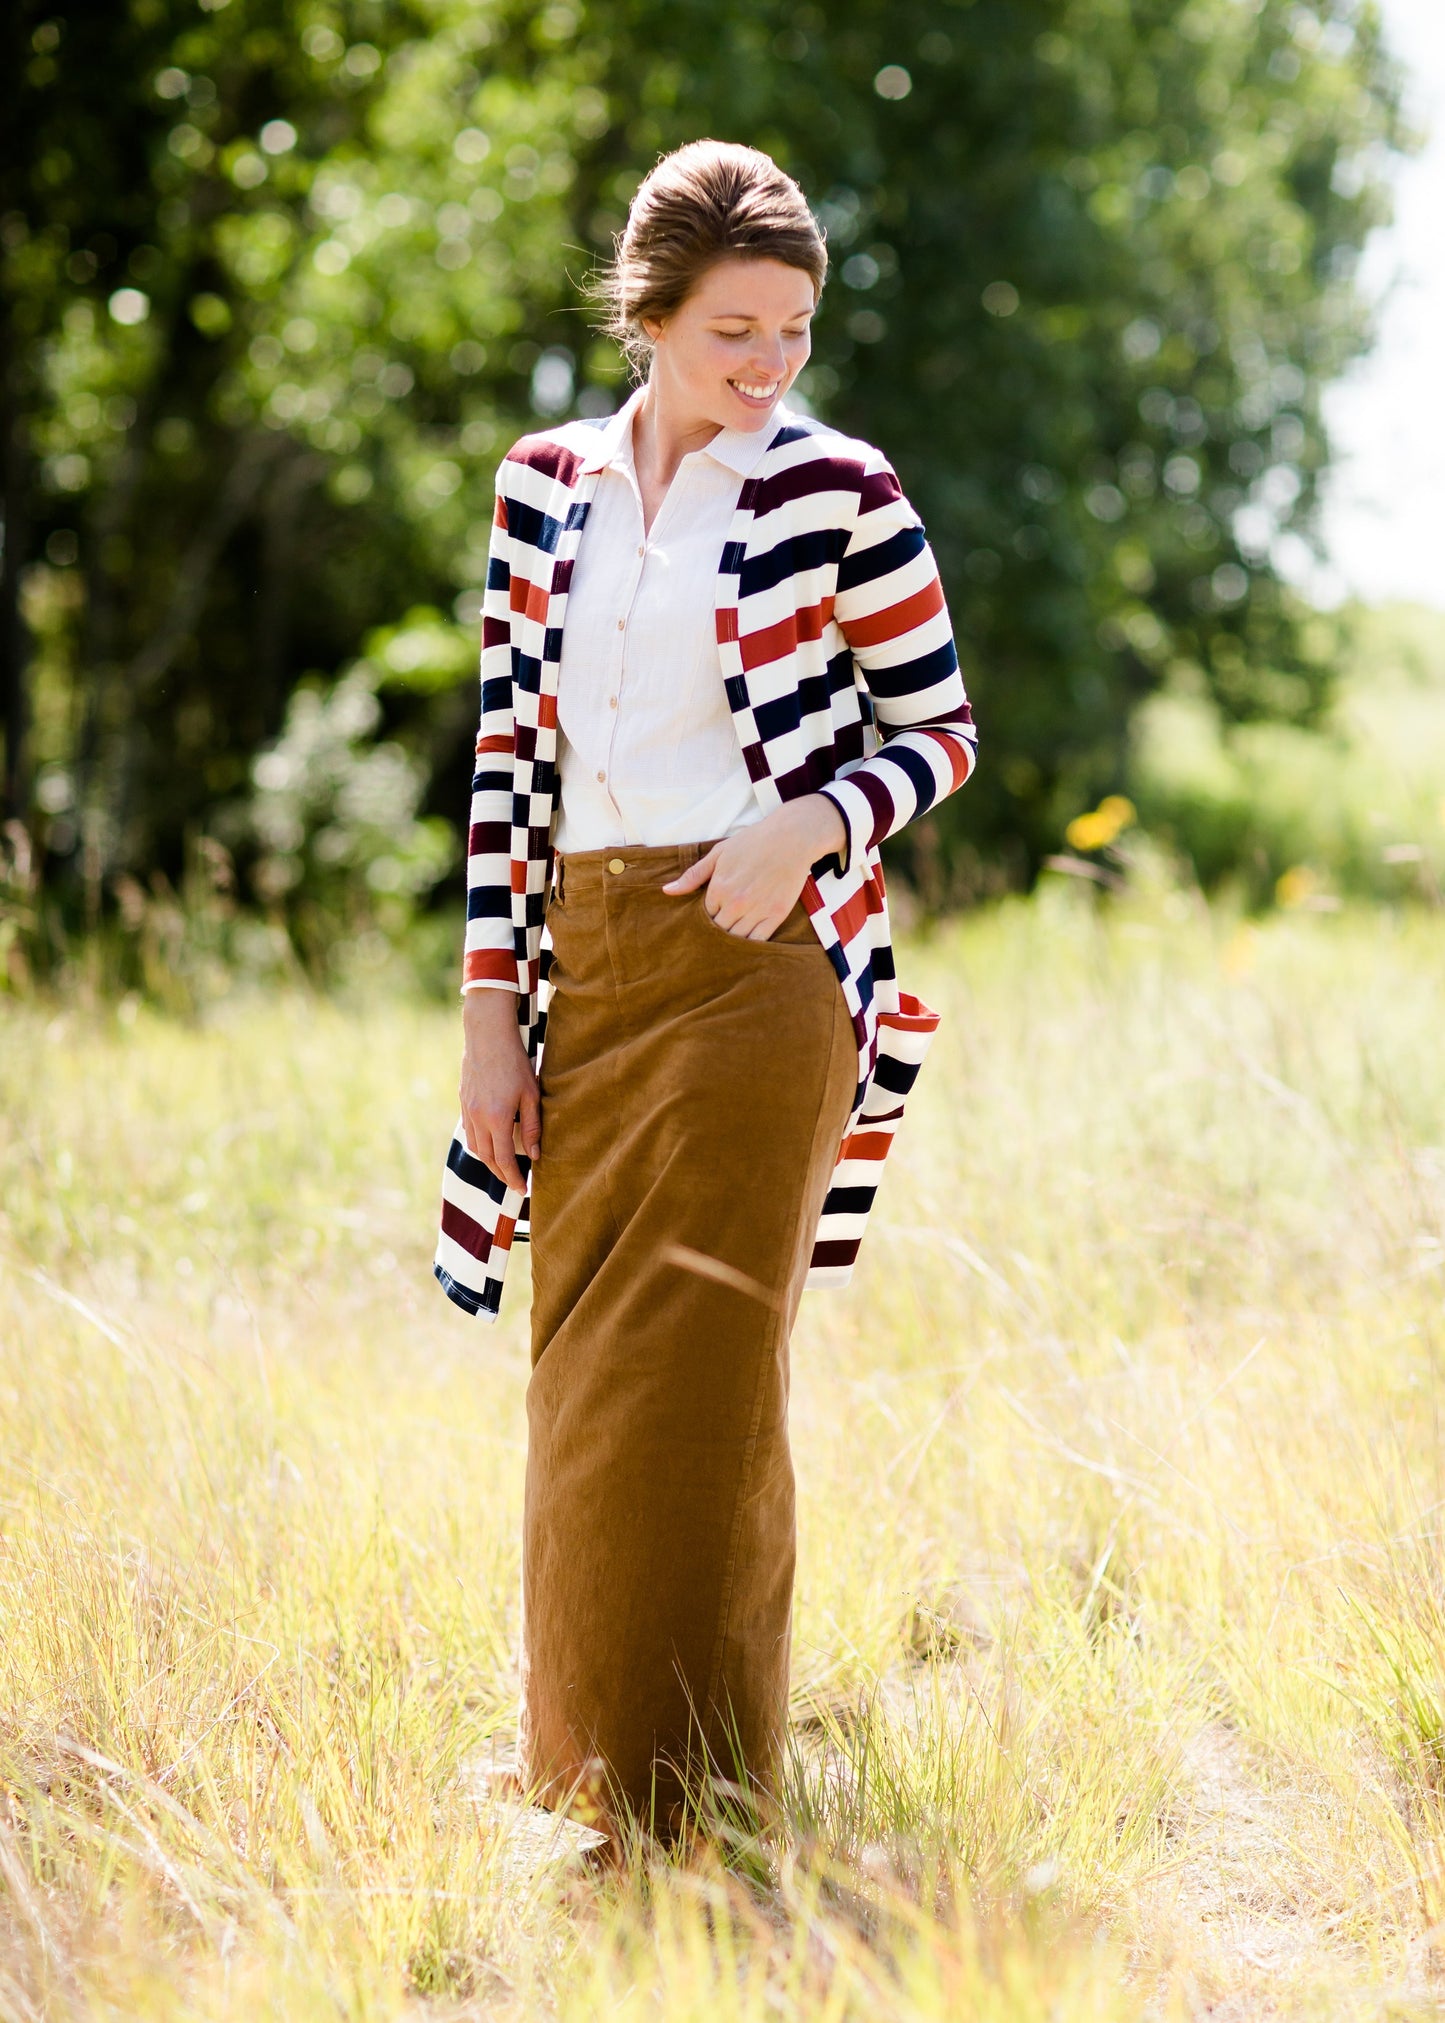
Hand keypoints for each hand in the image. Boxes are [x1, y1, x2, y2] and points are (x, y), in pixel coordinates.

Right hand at [459, 989, 539, 1192]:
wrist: (487, 1035)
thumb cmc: (515, 1062)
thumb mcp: (531, 1094)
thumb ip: (533, 1127)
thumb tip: (535, 1155)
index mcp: (497, 1118)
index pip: (504, 1160)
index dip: (513, 1178)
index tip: (523, 1190)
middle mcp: (478, 1119)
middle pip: (487, 1158)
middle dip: (501, 1175)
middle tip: (514, 1184)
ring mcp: (467, 1110)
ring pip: (475, 1147)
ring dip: (489, 1161)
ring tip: (504, 1167)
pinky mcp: (463, 1102)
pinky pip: (469, 1132)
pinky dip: (480, 1144)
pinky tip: (490, 1144)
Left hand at [661, 794, 846, 939]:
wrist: (791, 838)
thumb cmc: (754, 842)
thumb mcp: (719, 853)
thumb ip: (693, 875)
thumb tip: (667, 890)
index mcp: (719, 888)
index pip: (704, 916)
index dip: (706, 917)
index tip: (710, 917)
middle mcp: (736, 903)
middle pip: (718, 931)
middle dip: (717, 932)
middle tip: (717, 933)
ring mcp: (757, 910)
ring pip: (736, 939)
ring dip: (732, 941)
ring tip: (730, 940)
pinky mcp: (776, 915)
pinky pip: (759, 940)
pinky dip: (751, 945)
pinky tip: (747, 943)